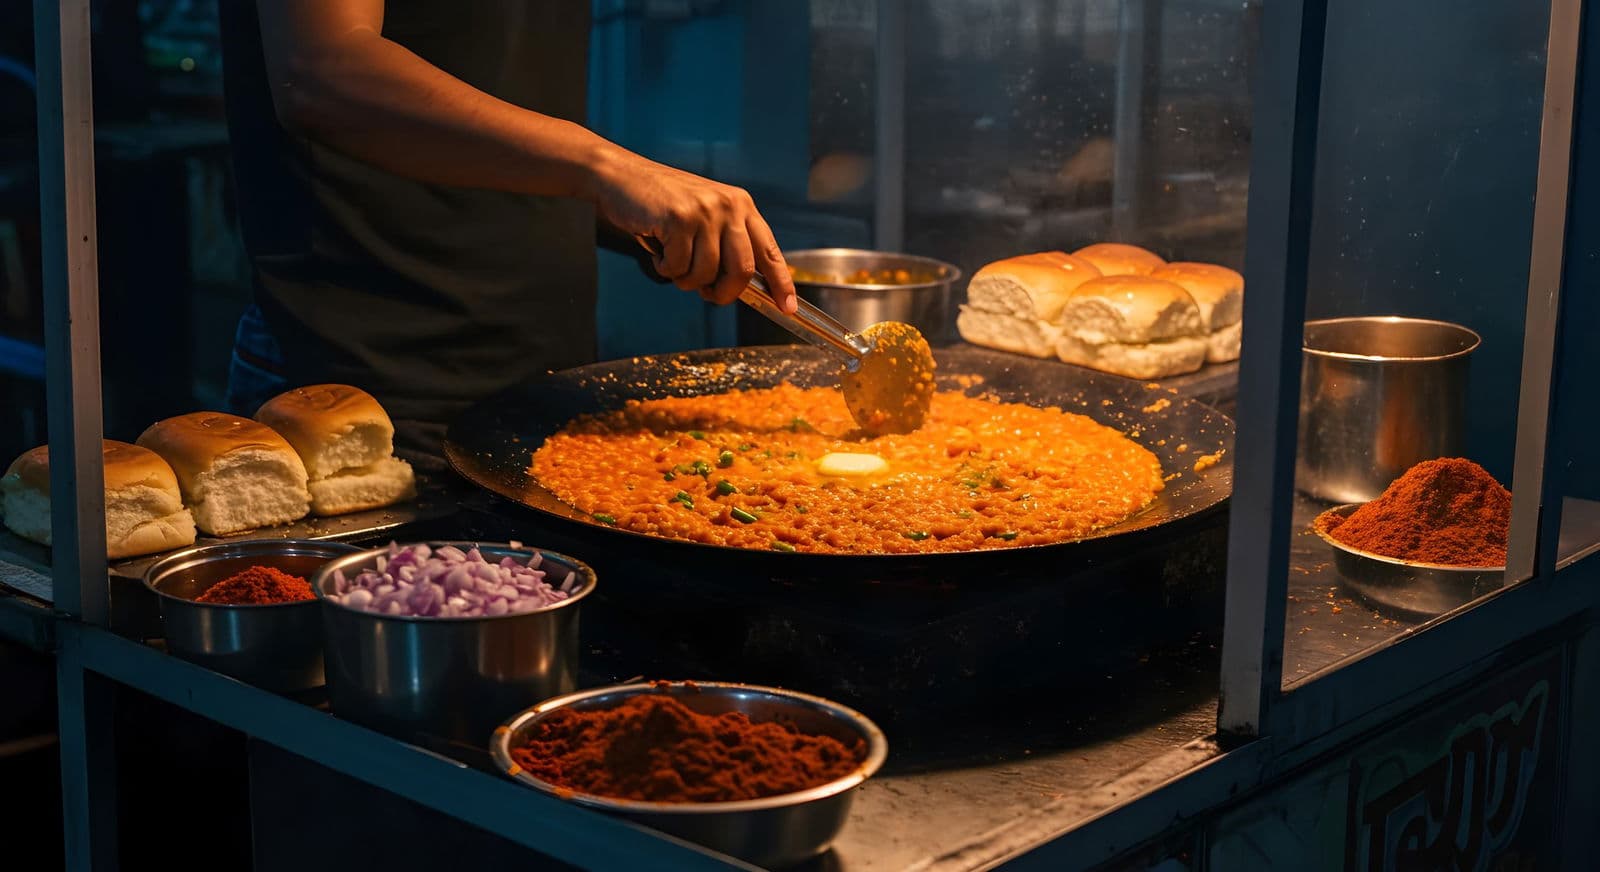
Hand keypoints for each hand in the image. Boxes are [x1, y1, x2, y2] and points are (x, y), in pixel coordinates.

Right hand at [587, 147, 796, 312]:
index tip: (787, 307)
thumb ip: (726, 246)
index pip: (770, 251)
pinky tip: (659, 251)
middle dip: (724, 293)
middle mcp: (729, 206)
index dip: (781, 283)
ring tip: (673, 261)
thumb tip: (740, 288)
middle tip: (708, 295)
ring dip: (686, 280)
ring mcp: (705, 211)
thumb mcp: (705, 218)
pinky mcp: (679, 217)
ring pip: (706, 273)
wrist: (621, 176)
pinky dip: (666, 268)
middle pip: (742, 271)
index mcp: (741, 206)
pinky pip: (679, 266)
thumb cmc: (662, 204)